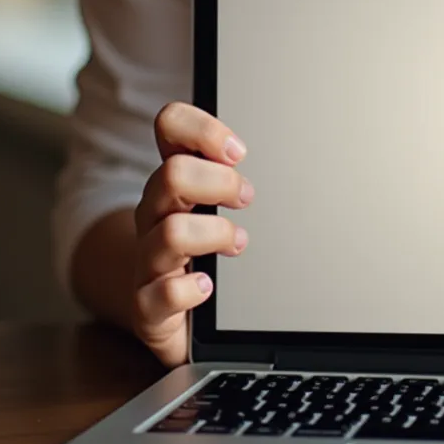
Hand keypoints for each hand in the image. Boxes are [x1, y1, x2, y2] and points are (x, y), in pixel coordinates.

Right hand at [129, 102, 252, 364]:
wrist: (169, 316)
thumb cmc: (205, 256)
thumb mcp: (220, 208)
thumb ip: (242, 177)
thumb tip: (297, 152)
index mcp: (174, 184)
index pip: (169, 127)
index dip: (202, 130)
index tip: (237, 151)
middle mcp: (154, 215)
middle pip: (171, 175)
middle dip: (220, 182)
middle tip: (247, 198)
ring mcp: (147, 260)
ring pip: (171, 232)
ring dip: (216, 234)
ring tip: (239, 243)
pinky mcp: (146, 306)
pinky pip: (160, 294)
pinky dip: (189, 289)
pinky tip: (206, 289)